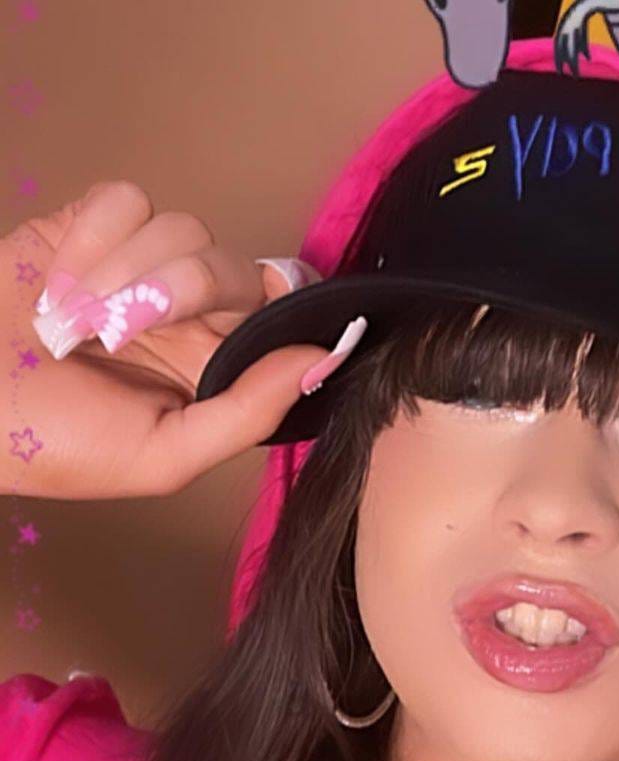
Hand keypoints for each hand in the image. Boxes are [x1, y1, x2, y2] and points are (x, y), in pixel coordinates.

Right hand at [2, 179, 360, 499]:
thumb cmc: (52, 443)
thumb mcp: (163, 455)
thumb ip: (249, 411)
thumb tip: (320, 361)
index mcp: (217, 367)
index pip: (285, 315)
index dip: (286, 303)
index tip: (260, 310)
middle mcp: (192, 315)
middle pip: (237, 267)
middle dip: (185, 289)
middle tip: (120, 328)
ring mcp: (144, 267)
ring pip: (185, 229)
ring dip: (125, 275)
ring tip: (72, 323)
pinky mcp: (92, 227)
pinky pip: (126, 201)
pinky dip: (90, 241)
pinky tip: (57, 285)